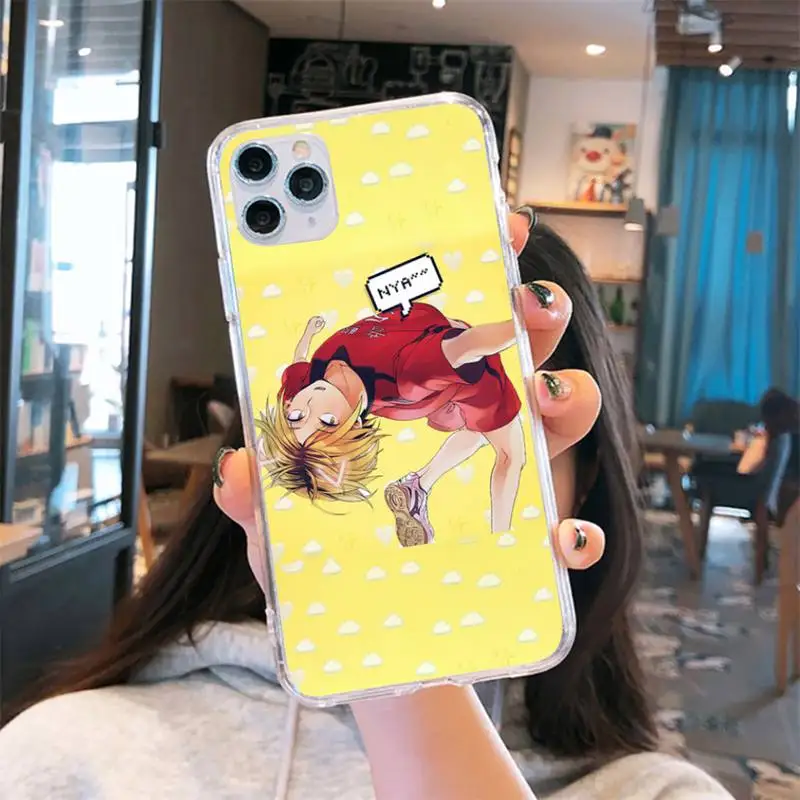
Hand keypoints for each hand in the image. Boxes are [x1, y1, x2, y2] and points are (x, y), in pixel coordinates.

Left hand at [214, 210, 603, 587]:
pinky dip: (576, 530)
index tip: (493, 222)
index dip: (476, 268)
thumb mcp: (284, 529)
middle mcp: (471, 427)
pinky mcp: (531, 545)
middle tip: (526, 298)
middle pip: (520, 353)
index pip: (448, 322)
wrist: (371, 644)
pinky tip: (560, 537)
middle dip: (535, 312)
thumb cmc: (332, 570)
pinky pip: (571, 530)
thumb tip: (238, 466)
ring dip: (567, 396)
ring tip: (542, 394)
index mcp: (415, 402)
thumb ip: (260, 497)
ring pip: (560, 419)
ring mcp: (508, 481)